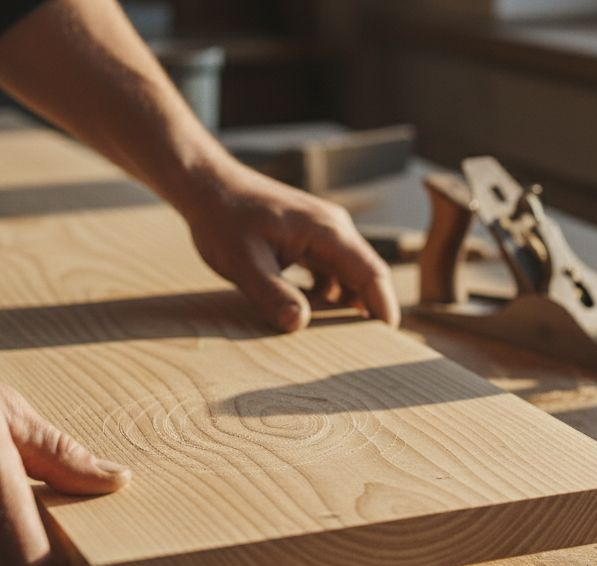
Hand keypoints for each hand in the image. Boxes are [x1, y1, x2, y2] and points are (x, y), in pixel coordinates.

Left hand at [181, 163, 399, 332]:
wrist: (207, 185)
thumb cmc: (223, 218)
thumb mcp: (243, 262)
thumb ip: (271, 293)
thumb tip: (299, 324)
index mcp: (327, 231)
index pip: (371, 273)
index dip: (383, 307)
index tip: (388, 341)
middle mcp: (333, 228)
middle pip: (366, 274)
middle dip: (370, 310)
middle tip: (369, 350)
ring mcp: (322, 232)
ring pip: (349, 274)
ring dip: (348, 304)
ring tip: (344, 340)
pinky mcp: (308, 238)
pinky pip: (330, 270)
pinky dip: (329, 294)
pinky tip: (314, 316)